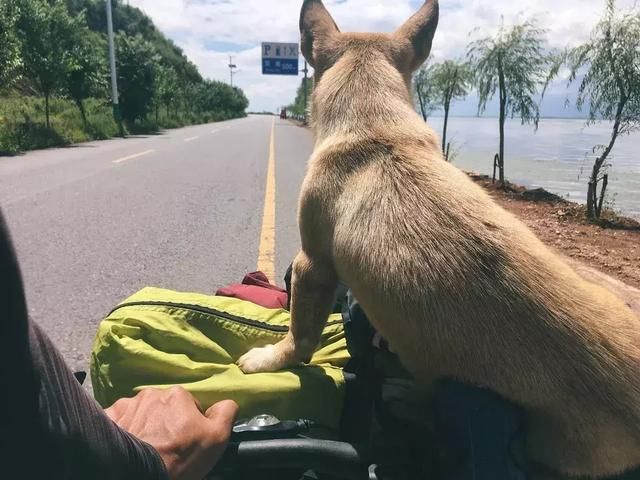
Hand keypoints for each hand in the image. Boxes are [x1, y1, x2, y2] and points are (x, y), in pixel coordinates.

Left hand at [106, 386, 237, 479]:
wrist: (136, 474)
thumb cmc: (178, 457)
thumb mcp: (216, 438)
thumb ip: (226, 413)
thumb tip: (227, 402)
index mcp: (178, 394)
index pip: (190, 406)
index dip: (190, 425)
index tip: (186, 442)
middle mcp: (152, 393)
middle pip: (164, 407)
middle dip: (166, 423)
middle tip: (166, 447)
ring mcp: (127, 405)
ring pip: (142, 413)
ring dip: (145, 425)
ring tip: (146, 448)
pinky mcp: (108, 418)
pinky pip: (119, 419)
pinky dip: (124, 428)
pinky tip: (129, 444)